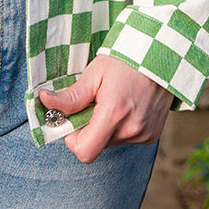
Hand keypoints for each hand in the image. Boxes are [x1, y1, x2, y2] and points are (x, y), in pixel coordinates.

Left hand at [38, 56, 172, 164]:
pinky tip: (127, 106)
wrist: (162, 56)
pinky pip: (126, 138)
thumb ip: (71, 96)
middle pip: (96, 145)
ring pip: (110, 141)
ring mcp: (144, 134)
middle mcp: (131, 130)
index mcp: (114, 114)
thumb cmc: (126, 61)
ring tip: (114, 100)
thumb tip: (46, 102)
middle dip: (89, 128)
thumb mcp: (94, 73)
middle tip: (94, 102)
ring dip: (106, 126)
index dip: (73, 139)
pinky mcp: (152, 135)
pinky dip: (121, 126)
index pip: (84, 152)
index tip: (74, 119)